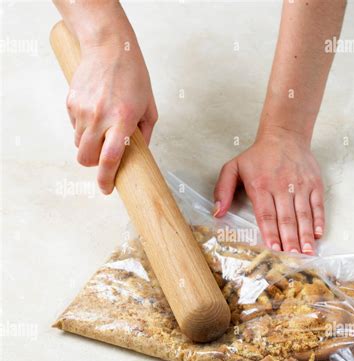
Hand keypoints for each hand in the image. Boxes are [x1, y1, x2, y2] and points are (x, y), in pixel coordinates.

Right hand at [66, 38, 157, 193]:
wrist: (109, 46)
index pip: (110, 158)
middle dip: (94, 166)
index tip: (107, 189)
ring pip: (79, 144)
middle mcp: (101, 117)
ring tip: (102, 130)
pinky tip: (95, 114)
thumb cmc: (134, 76)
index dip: (106, 178)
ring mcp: (83, 110)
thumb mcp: (149, 107)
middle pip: (86, 158)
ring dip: (89, 145)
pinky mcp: (71, 102)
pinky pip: (74, 127)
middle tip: (103, 161)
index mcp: (123, 120)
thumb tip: (139, 155)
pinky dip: (83, 128)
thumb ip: (145, 135)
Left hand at [213, 128, 324, 253]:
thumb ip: (223, 190)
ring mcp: (300, 185)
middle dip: (290, 239)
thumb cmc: (258, 156)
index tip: (274, 248)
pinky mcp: (314, 183)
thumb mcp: (233, 168)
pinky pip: (317, 204)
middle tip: (293, 256)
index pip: (266, 214)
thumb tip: (217, 213)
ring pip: (303, 214)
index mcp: (261, 186)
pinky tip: (317, 234)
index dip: (270, 232)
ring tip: (307, 251)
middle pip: (286, 217)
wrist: (285, 135)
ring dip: (305, 234)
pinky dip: (318, 220)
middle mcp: (282, 186)